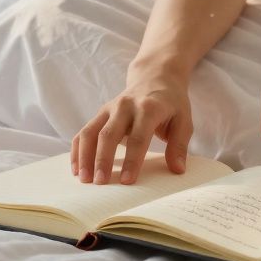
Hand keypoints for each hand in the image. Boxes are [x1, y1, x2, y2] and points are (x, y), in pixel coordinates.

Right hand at [72, 68, 193, 184]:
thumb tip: (177, 170)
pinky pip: (84, 131)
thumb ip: (180, 145)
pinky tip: (77, 169)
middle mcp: (125, 106)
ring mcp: (110, 109)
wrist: (155, 77)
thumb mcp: (184, 120)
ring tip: (84, 179)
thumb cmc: (171, 103)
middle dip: (102, 159)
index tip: (126, 181)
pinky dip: (77, 150)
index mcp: (149, 108)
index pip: (139, 137)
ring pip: (90, 132)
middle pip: (108, 134)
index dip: (132, 160)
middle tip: (100, 183)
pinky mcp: (101, 113)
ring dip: (84, 156)